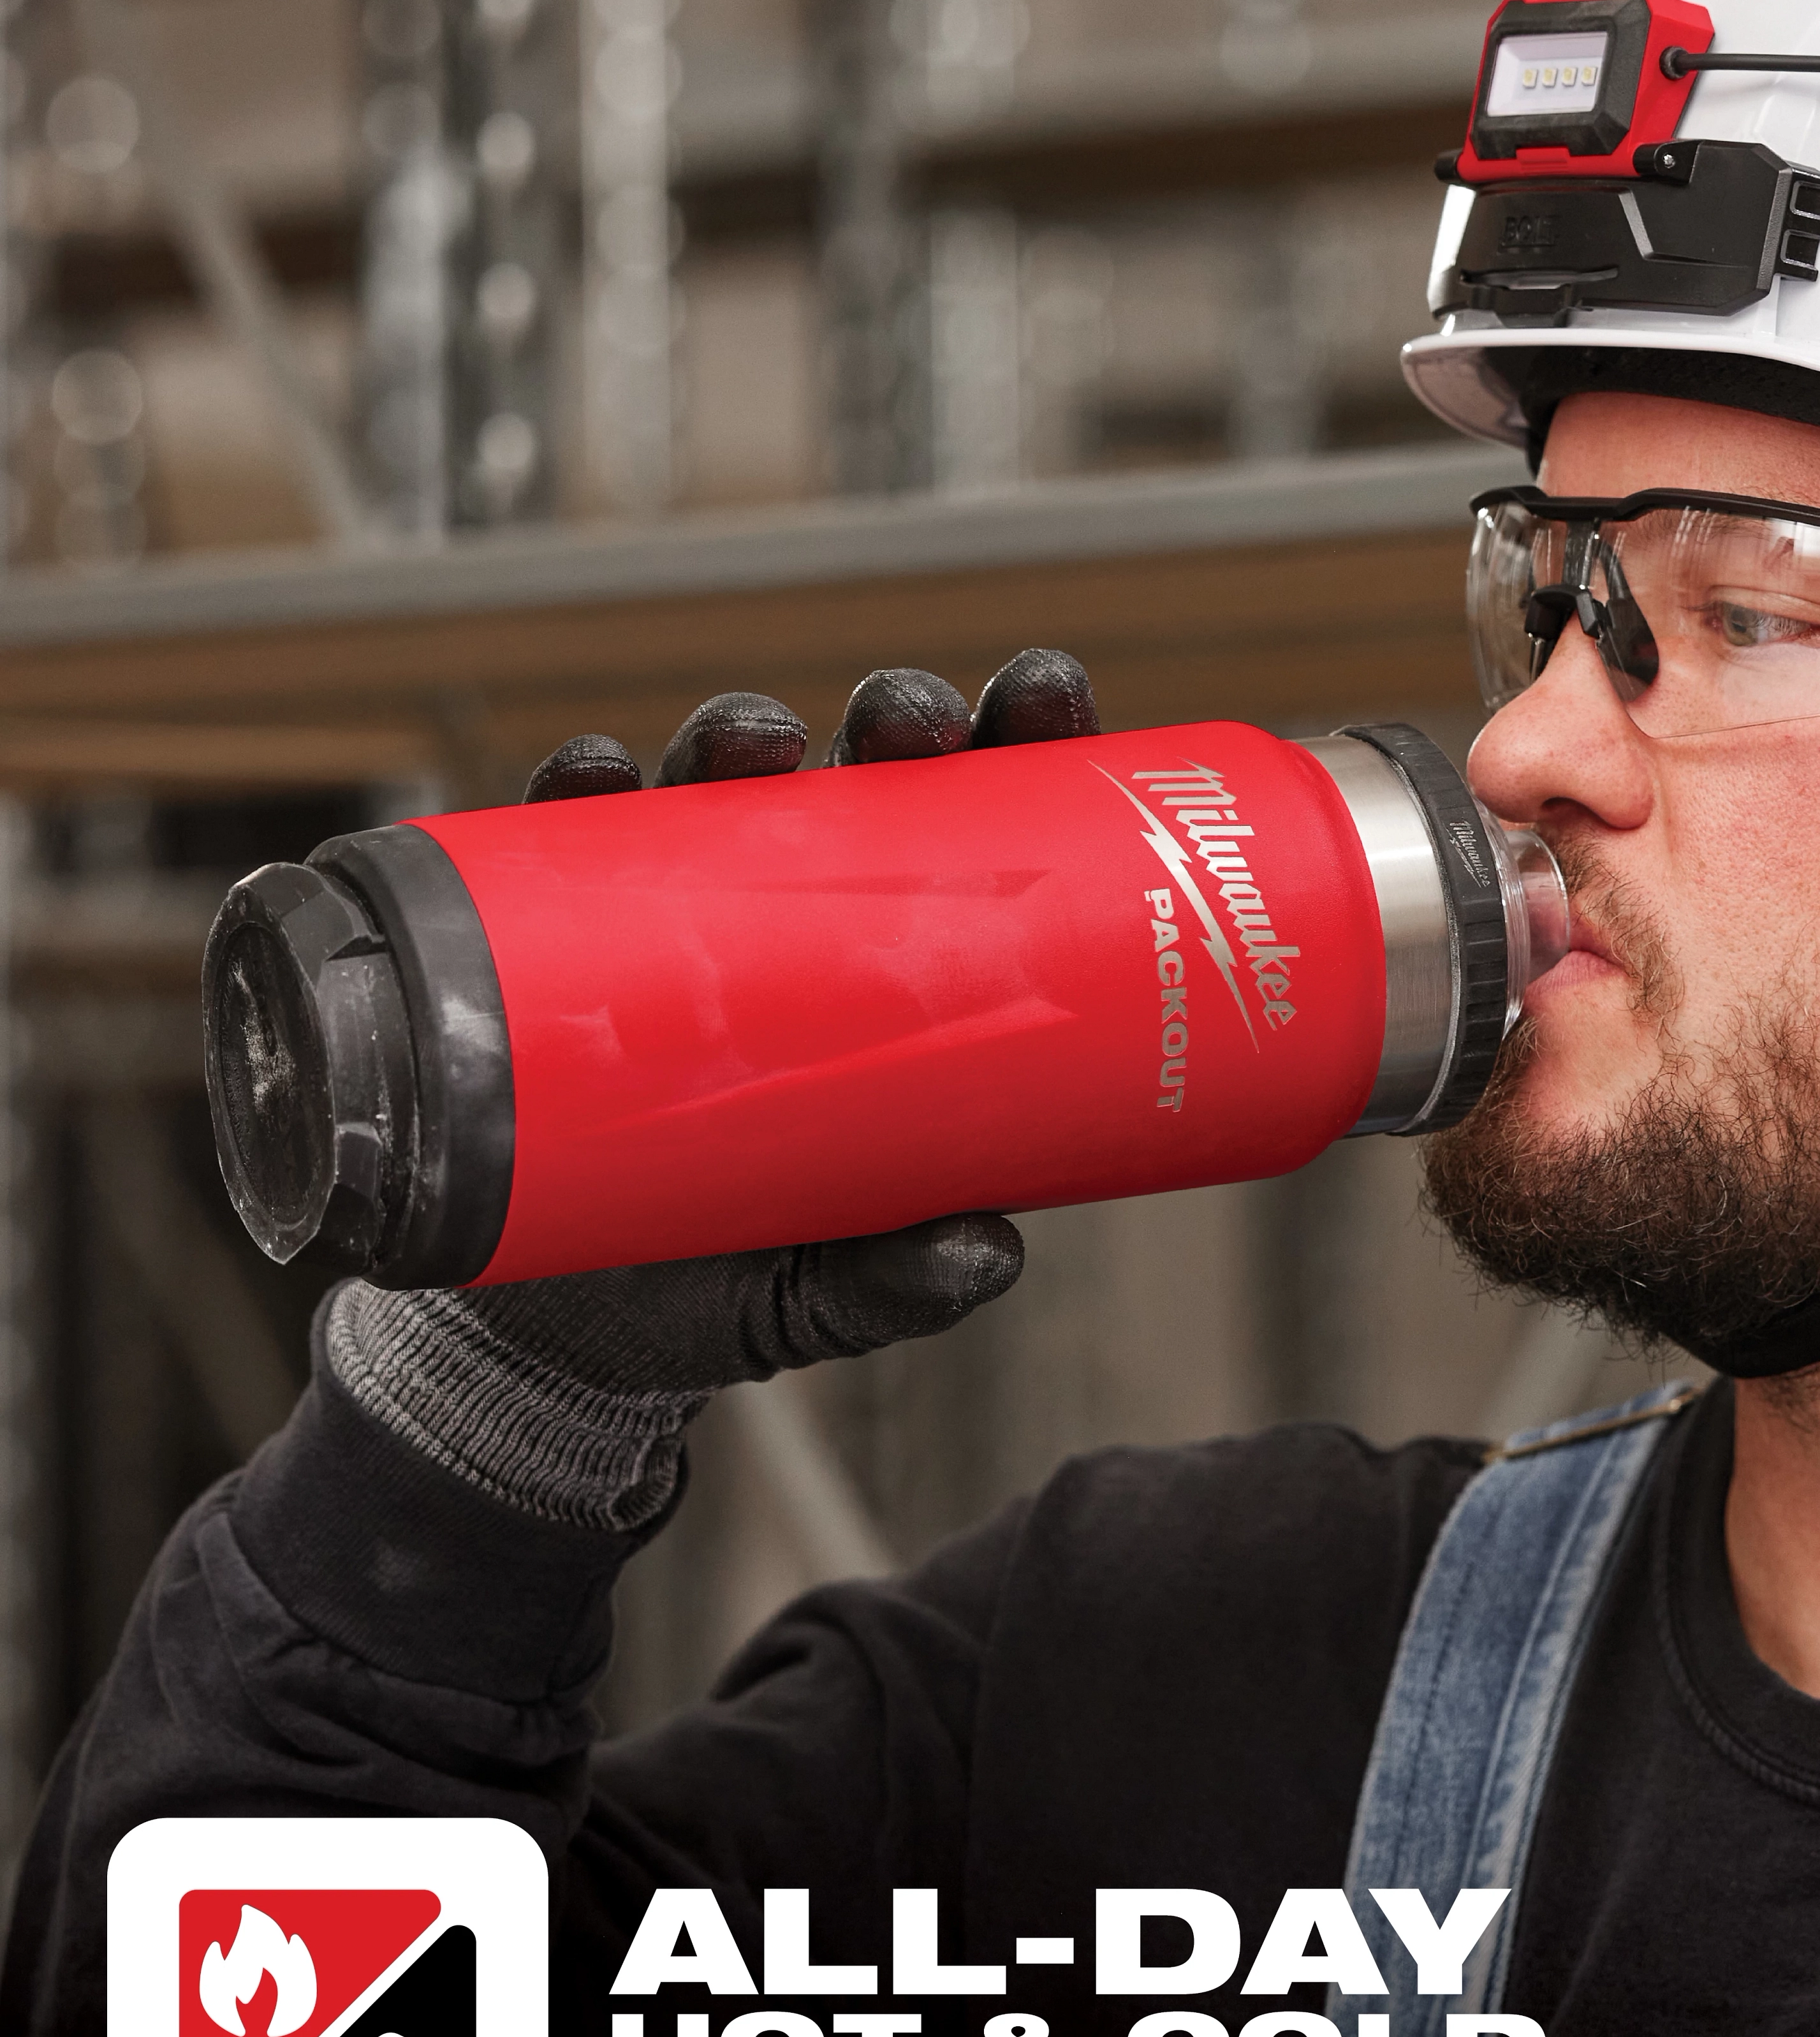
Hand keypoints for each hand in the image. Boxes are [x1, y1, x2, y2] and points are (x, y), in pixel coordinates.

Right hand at [321, 649, 1099, 1524]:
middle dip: (893, 718)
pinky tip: (591, 775)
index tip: (1048, 698)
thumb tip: (989, 1254)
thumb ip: (902, 1281)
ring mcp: (672, 921)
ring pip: (712, 787)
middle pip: (858, 778)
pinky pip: (558, 849)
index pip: (975, 832)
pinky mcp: (554, 948)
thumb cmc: (725, 1280)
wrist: (563, 1339)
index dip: (1017, 748)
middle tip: (918, 720)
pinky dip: (571, 798)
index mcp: (895, 968)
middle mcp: (792, 919)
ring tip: (757, 736)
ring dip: (735, 731)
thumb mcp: (825, 1291)